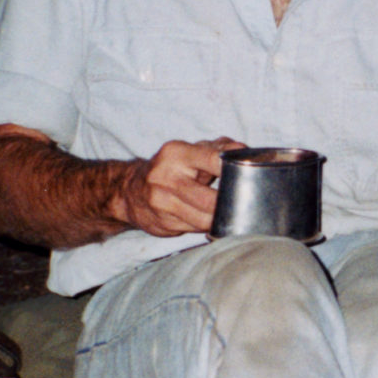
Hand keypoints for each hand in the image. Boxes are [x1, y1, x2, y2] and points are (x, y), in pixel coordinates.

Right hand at [116, 138, 243, 235]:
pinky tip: (206, 219)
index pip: (213, 160)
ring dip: (219, 218)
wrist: (130, 191)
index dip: (234, 170)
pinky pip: (195, 229)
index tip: (248, 176)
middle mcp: (165, 177)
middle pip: (210, 199)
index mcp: (176, 153)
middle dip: (229, 203)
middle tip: (242, 202)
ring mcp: (161, 202)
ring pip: (205, 219)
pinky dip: (206, 226)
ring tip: (226, 212)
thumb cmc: (169, 169)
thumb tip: (241, 148)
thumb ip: (217, 149)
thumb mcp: (189, 152)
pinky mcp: (162, 223)